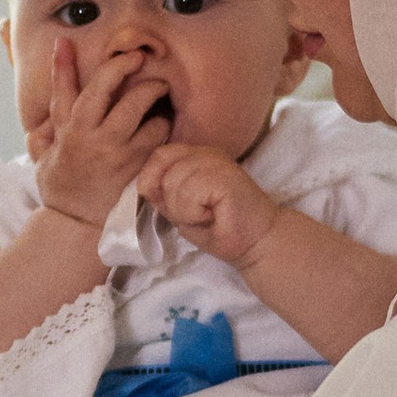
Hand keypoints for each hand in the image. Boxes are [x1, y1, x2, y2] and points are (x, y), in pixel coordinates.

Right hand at [29, 40, 172, 228]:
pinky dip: (162, 124)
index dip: (61, 65)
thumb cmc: (61, 187)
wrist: (77, 224)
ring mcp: (114, 150)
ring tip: (159, 89)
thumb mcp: (43, 156)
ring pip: (136, 107)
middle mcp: (88, 136)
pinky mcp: (135, 164)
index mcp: (65, 131)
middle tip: (139, 59)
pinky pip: (156, 135)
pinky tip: (164, 121)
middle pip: (105, 88)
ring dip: (151, 93)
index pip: (61, 91)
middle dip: (123, 66)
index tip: (64, 41)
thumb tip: (36, 112)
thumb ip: (43, 130)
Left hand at [137, 144, 282, 266]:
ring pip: (173, 183)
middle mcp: (207, 153)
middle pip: (161, 167)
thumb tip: (141, 184)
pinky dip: (194, 213)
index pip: (158, 155)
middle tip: (196, 214)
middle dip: (170, 201)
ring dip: (183, 210)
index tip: (176, 207)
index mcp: (196, 156)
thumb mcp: (180, 209)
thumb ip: (162, 193)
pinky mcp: (226, 176)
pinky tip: (213, 216)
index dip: (154, 182)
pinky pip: (189, 193)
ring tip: (207, 216)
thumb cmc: (220, 229)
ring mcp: (218, 162)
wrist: (255, 243)